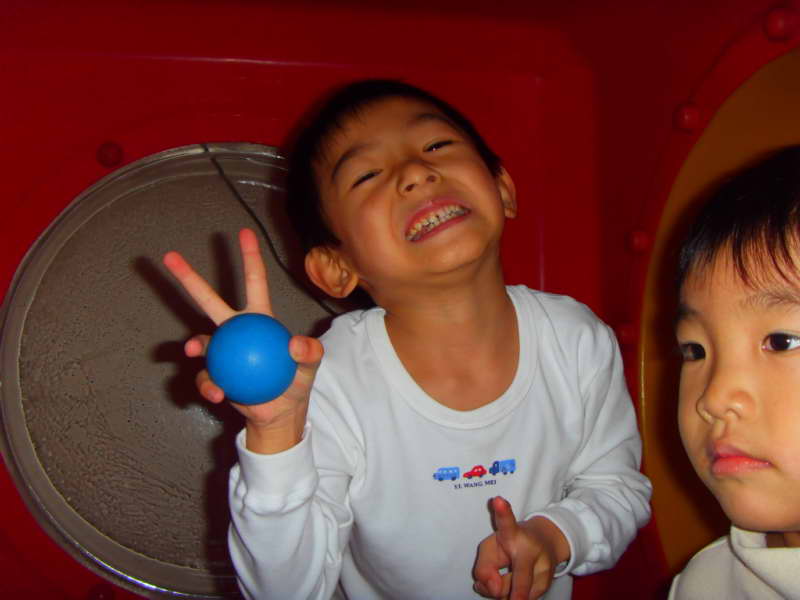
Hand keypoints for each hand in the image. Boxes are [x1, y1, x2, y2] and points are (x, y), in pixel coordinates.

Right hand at [163, 228, 323, 452]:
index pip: (254, 282)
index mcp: (258, 318)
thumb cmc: (296, 382)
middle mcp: (236, 330)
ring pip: (199, 340)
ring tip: (194, 349)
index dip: (250, 257)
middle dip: (189, 278)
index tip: (243, 232)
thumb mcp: (311, 366)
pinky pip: (205, 376)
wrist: (279, 414)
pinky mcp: (214, 375)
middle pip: (209, 300)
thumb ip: (310, 353)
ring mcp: (222, 352)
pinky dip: (209, 384)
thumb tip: (294, 343)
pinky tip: (217, 392)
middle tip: (170, 256)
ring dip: (195, 343)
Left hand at [473, 497, 568, 599]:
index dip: (502, 513)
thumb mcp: (491, 547)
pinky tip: (513, 587)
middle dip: (515, 591)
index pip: (507, 524)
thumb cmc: (510, 543)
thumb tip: (495, 591)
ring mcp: (543, 568)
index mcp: (513, 532)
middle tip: (511, 598)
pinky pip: (523, 599)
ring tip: (505, 579)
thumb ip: (484, 568)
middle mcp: (531, 549)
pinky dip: (512, 597)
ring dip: (505, 594)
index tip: (498, 500)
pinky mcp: (548, 583)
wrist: (547, 543)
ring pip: (517, 593)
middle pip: (521, 576)